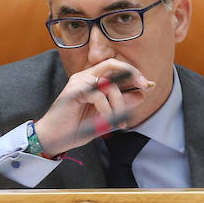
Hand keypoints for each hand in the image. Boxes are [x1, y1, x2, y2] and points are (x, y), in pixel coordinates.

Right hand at [33, 58, 153, 154]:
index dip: (134, 73)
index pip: (116, 69)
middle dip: (132, 72)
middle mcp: (85, 76)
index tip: (149, 85)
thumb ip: (121, 105)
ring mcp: (79, 81)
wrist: (55, 138)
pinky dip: (106, 110)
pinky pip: (98, 96)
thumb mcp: (106, 116)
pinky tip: (106, 121)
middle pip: (113, 64)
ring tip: (118, 121)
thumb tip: (141, 94)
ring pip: (109, 84)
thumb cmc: (76, 127)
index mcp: (93, 80)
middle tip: (144, 85)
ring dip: (119, 104)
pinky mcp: (74, 91)